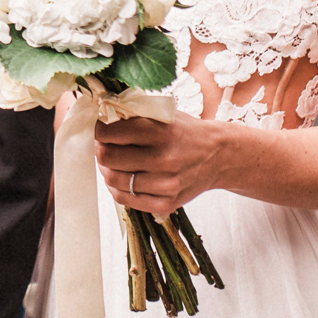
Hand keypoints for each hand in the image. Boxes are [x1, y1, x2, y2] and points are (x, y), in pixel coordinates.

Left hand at [93, 113, 228, 215]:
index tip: (101, 128)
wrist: (218, 156)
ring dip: (107, 169)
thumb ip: (135, 113)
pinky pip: (125, 199)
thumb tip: (101, 113)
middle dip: (101, 149)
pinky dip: (117, 188)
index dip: (99, 130)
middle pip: (108, 158)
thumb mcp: (164, 114)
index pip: (111, 132)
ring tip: (112, 162)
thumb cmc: (185, 132)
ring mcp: (165, 184)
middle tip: (104, 145)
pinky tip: (122, 177)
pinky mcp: (166, 204)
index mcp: (162, 132)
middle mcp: (164, 159)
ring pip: (113, 180)